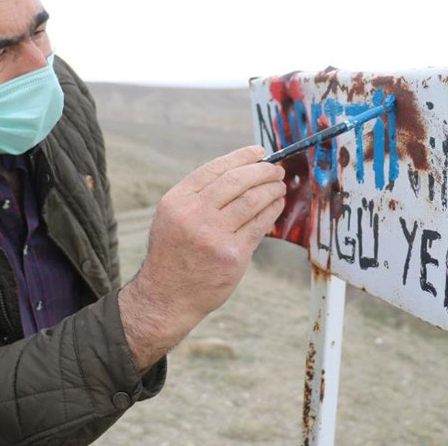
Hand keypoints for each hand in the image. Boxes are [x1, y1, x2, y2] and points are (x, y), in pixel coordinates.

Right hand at [119, 145, 285, 369]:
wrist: (168, 295)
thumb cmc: (174, 253)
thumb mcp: (172, 216)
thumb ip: (199, 195)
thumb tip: (240, 171)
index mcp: (177, 201)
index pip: (215, 169)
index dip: (241, 157)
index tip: (259, 152)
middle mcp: (193, 215)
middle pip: (237, 181)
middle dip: (262, 171)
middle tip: (276, 170)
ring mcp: (213, 236)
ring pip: (252, 201)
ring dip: (271, 189)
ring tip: (279, 186)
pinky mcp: (232, 255)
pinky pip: (259, 225)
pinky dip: (272, 211)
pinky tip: (276, 205)